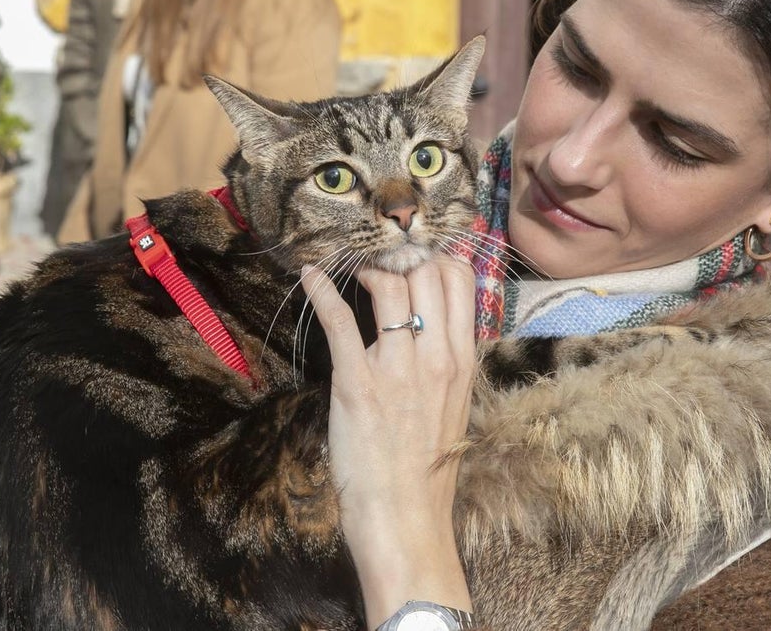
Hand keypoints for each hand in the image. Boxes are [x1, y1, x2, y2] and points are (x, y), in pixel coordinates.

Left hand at [301, 255, 477, 627]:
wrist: (405, 516)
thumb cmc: (426, 465)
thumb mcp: (454, 404)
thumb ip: (446, 360)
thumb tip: (432, 324)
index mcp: (461, 360)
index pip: (458, 280)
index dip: (433, 254)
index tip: (411, 253)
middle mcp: (436, 357)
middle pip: (425, 271)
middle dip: (398, 253)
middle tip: (376, 255)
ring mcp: (397, 368)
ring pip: (390, 286)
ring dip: (365, 266)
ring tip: (350, 268)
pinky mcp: (357, 382)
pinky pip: (341, 320)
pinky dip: (321, 291)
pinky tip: (309, 276)